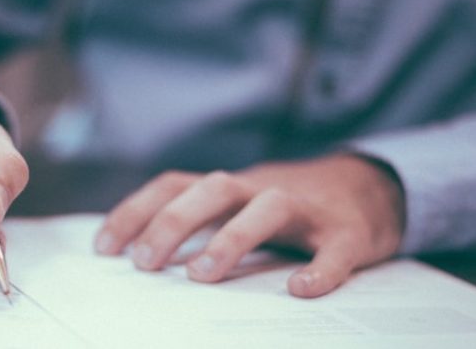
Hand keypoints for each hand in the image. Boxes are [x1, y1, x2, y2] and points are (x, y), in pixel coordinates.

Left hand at [94, 154, 403, 297]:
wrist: (371, 188)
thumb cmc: (289, 209)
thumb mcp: (239, 207)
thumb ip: (200, 224)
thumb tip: (141, 260)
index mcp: (231, 188)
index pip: (174, 185)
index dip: (136, 211)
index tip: (104, 248)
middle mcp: (262, 189)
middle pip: (214, 188)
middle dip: (174, 222)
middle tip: (144, 264)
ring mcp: (307, 209)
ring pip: (268, 207)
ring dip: (232, 237)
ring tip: (202, 275)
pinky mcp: (348, 232)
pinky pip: (335, 248)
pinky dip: (320, 268)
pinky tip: (301, 290)